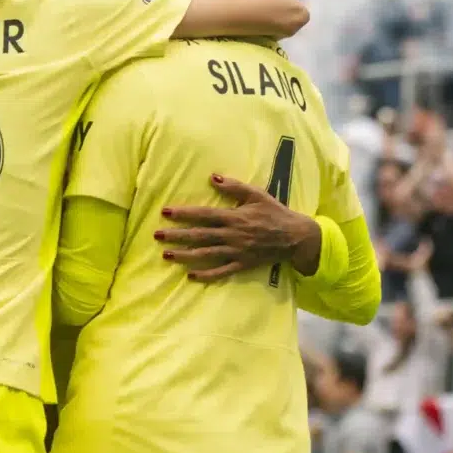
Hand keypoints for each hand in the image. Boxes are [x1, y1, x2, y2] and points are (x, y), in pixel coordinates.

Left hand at [157, 172, 322, 281]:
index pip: (203, 215)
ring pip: (206, 254)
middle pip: (199, 235)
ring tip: (166, 255)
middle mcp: (232, 235)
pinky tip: (190, 276)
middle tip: (157, 235)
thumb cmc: (274, 212)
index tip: (166, 213)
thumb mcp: (256, 194)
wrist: (295, 236)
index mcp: (234, 216)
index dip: (184, 214)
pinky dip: (206, 275)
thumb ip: (234, 186)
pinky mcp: (242, 264)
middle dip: (177, 235)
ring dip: (185, 255)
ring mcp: (236, 251)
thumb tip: (213, 177)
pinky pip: (221, 271)